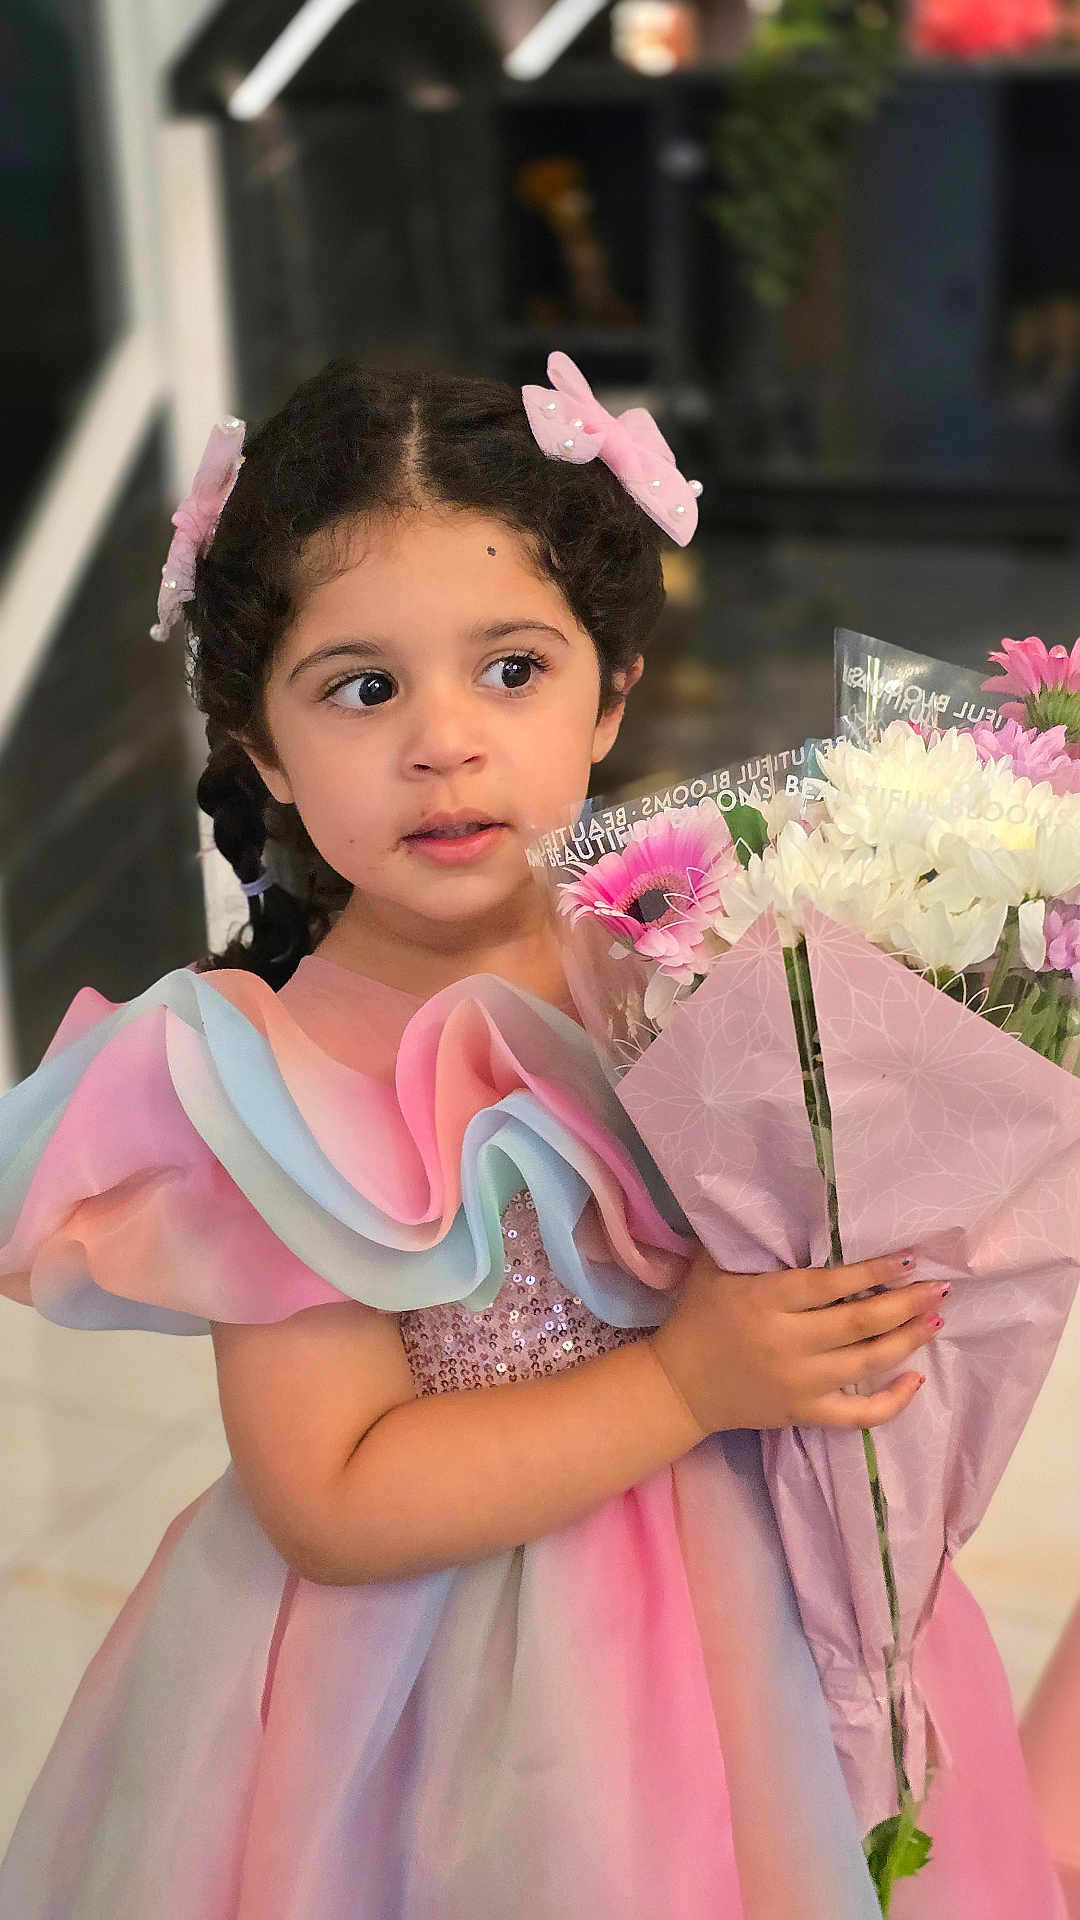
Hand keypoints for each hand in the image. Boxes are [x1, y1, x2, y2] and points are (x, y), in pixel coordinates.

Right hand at [649, 1246, 943, 1436]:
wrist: (679, 1385)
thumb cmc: (701, 1315)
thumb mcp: (715, 1266)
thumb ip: (753, 1240)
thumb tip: (792, 1204)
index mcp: (767, 1301)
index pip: (831, 1284)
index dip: (874, 1272)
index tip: (909, 1260)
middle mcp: (788, 1343)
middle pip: (860, 1323)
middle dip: (907, 1304)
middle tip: (940, 1287)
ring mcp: (800, 1383)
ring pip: (868, 1363)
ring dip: (908, 1339)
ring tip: (936, 1318)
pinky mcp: (805, 1413)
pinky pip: (859, 1416)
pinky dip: (893, 1402)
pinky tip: (917, 1380)